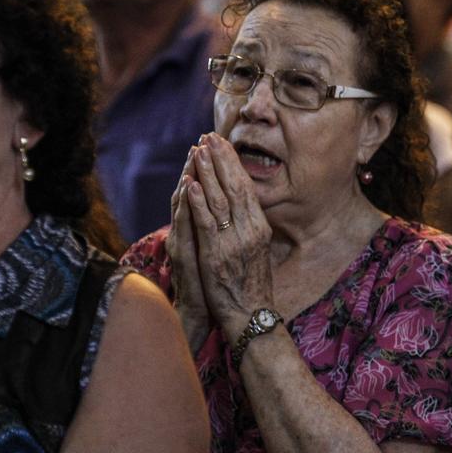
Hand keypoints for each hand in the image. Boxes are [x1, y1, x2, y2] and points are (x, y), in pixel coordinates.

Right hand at [166, 145, 211, 347]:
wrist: (201, 314)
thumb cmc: (212, 284)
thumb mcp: (217, 252)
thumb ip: (216, 230)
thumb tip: (229, 211)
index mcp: (195, 230)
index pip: (198, 194)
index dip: (205, 172)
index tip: (213, 148)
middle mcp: (185, 233)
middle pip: (188, 193)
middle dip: (196, 167)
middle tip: (202, 142)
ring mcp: (181, 242)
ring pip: (182, 204)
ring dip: (187, 178)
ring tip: (193, 156)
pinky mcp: (182, 254)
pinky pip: (183, 225)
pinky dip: (185, 205)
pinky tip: (187, 188)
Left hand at [186, 133, 274, 339]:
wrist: (251, 316)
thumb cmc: (251, 286)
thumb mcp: (257, 251)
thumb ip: (249, 227)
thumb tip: (242, 205)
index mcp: (260, 228)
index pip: (246, 187)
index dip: (233, 163)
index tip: (222, 144)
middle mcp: (250, 230)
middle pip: (235, 186)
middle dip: (221, 159)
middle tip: (209, 136)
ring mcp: (234, 242)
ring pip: (220, 199)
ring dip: (208, 172)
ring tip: (198, 150)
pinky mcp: (217, 255)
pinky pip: (207, 223)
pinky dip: (199, 201)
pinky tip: (192, 184)